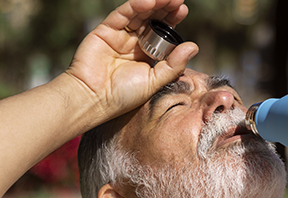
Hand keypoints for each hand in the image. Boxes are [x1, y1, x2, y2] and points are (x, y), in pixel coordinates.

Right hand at [66, 0, 198, 123]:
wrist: (94, 99)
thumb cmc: (122, 96)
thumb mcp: (154, 81)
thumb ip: (173, 65)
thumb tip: (193, 46)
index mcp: (145, 55)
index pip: (161, 33)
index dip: (171, 21)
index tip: (182, 10)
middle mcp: (133, 43)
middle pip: (151, 20)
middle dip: (165, 9)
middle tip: (178, 1)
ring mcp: (119, 35)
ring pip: (138, 14)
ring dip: (154, 4)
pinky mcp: (105, 30)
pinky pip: (122, 14)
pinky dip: (135, 6)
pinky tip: (149, 1)